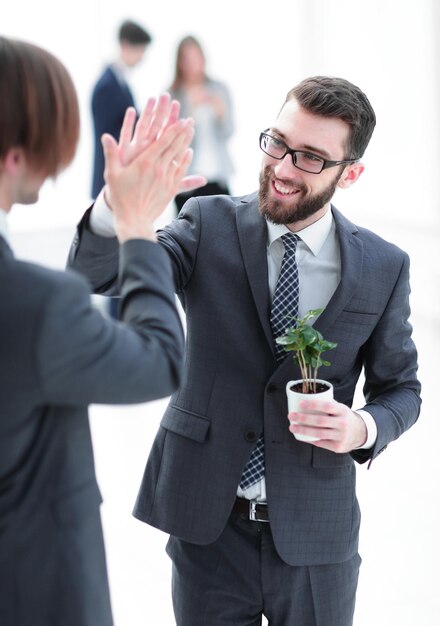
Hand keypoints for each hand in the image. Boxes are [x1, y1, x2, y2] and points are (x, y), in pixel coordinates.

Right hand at [101, 95, 204, 241]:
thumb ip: (111, 154)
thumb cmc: (121, 197)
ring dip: (186, 143)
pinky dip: (185, 160)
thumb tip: (105, 136)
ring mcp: (166, 179)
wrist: (134, 219)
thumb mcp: (112, 174)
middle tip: (189, 121)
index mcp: (145, 163)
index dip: (173, 129)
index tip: (181, 119)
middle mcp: (158, 169)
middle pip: (174, 147)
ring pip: (179, 157)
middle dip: (182, 132)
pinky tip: (188, 152)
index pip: (163, 142)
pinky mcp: (170, 189)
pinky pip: (181, 171)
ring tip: (191, 131)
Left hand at [288, 399, 366, 452]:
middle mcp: (343, 423)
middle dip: (303, 418)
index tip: (300, 404)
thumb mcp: (340, 409)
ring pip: (318, 433)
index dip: (313, 404)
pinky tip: (300, 436)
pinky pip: (320, 443)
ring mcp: (341, 436)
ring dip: (303, 430)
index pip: (327, 406)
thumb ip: (327, 405)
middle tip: (291, 415)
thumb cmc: (344, 418)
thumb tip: (305, 397)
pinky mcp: (338, 447)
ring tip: (292, 427)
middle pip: (320, 421)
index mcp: (343, 411)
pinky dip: (309, 439)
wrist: (361, 433)